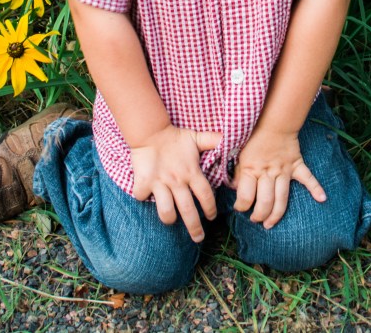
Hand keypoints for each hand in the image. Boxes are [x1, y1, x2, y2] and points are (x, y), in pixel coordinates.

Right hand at [131, 125, 220, 241]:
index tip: (212, 217)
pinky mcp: (144, 182)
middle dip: (195, 228)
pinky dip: (143, 197)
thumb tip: (228, 138)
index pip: (206, 196)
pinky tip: (145, 195)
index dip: (211, 209)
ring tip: (171, 219)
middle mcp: (178, 181)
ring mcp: (160, 183)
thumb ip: (212, 140)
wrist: (151, 131)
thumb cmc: (175, 137)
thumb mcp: (196, 138)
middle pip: (189, 211)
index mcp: (192, 173)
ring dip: (169, 218)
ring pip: (166, 211)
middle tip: (199, 239)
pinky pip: (142, 197)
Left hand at [233, 128, 325, 228]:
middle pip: (265, 201)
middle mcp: (267, 172)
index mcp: (250, 168)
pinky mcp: (296, 165)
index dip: (240, 206)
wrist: (272, 121)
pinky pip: (307, 178)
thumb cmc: (252, 137)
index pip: (245, 196)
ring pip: (282, 198)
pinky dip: (316, 188)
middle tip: (256, 220)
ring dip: (276, 214)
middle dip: (259, 215)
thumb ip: (236, 172)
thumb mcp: (238, 153)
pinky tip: (322, 198)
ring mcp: (283, 170)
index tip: (239, 208)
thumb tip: (234, 188)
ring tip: (270, 224)